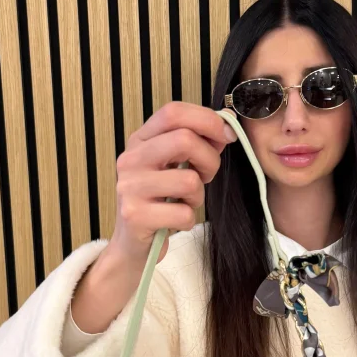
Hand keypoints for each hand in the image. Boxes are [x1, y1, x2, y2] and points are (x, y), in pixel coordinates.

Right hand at [109, 101, 236, 264]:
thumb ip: (196, 143)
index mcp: (140, 141)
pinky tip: (174, 221)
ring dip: (198, 196)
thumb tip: (227, 125)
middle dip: (209, 160)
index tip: (226, 136)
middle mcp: (130, 159)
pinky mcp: (135, 216)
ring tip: (185, 202)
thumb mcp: (173, 166)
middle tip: (207, 176)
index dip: (206, 119)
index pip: (173, 112)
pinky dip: (188, 220)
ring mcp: (130, 187)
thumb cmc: (159, 201)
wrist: (132, 244)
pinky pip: (183, 213)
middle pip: (184, 140)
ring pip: (189, 180)